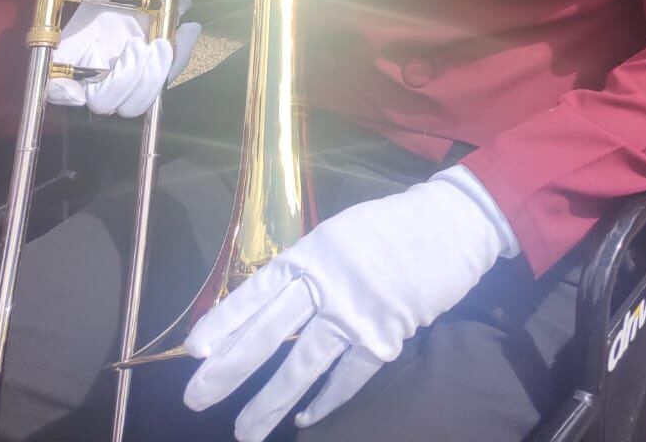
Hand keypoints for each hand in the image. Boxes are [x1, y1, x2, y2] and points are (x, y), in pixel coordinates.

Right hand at [48, 0, 199, 116]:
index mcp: (77, 47)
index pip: (55, 84)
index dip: (61, 94)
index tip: (78, 92)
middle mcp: (97, 70)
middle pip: (102, 102)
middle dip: (123, 82)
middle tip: (139, 45)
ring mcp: (124, 78)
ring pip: (133, 104)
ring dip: (151, 78)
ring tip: (161, 42)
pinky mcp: (151, 78)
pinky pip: (163, 86)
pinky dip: (175, 61)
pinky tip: (185, 30)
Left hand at [183, 169, 516, 440]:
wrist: (451, 223)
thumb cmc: (391, 226)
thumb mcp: (340, 233)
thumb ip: (309, 267)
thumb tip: (271, 305)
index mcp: (313, 252)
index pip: (258, 291)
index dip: (225, 321)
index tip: (194, 350)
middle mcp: (328, 284)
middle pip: (270, 334)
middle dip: (230, 369)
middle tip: (196, 398)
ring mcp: (356, 313)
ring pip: (303, 366)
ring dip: (270, 402)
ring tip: (244, 431)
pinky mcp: (386, 336)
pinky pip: (348, 377)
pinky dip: (326, 401)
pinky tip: (306, 418)